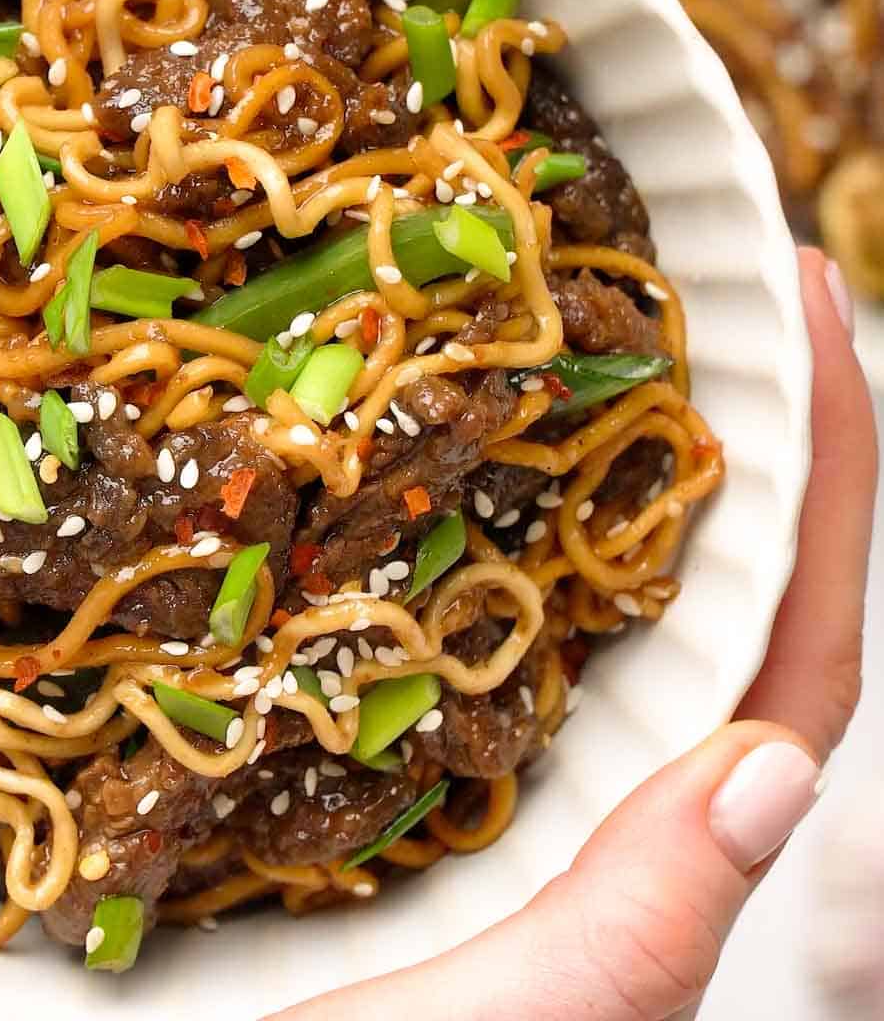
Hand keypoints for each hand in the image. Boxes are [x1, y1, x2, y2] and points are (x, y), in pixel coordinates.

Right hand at [278, 248, 874, 1020]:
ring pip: (576, 587)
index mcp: (656, 830)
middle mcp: (596, 778)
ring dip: (590, 454)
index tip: (805, 306)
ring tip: (559, 324)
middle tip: (693, 280)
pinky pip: (456, 620)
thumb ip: (641, 923)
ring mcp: (497, 759)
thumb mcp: (524, 1018)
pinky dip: (460, 523)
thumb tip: (773, 771)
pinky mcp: (399, 759)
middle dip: (719, 422)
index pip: (794, 639)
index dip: (828, 472)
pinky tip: (412, 452)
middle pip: (701, 580)